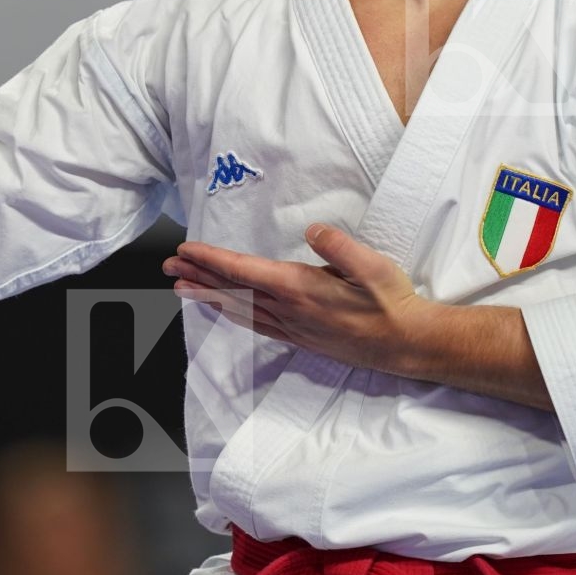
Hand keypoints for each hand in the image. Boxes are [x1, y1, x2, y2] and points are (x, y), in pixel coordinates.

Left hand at [163, 224, 433, 376]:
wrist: (407, 344)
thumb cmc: (391, 302)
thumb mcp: (373, 266)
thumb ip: (340, 247)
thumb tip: (312, 230)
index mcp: (301, 288)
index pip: (244, 271)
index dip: (212, 260)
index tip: (186, 251)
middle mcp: (290, 310)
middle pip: (233, 292)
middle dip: (198, 277)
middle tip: (168, 268)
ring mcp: (293, 327)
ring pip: (239, 310)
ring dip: (208, 297)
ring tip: (182, 288)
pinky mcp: (300, 338)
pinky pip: (255, 324)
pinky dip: (232, 315)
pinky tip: (223, 311)